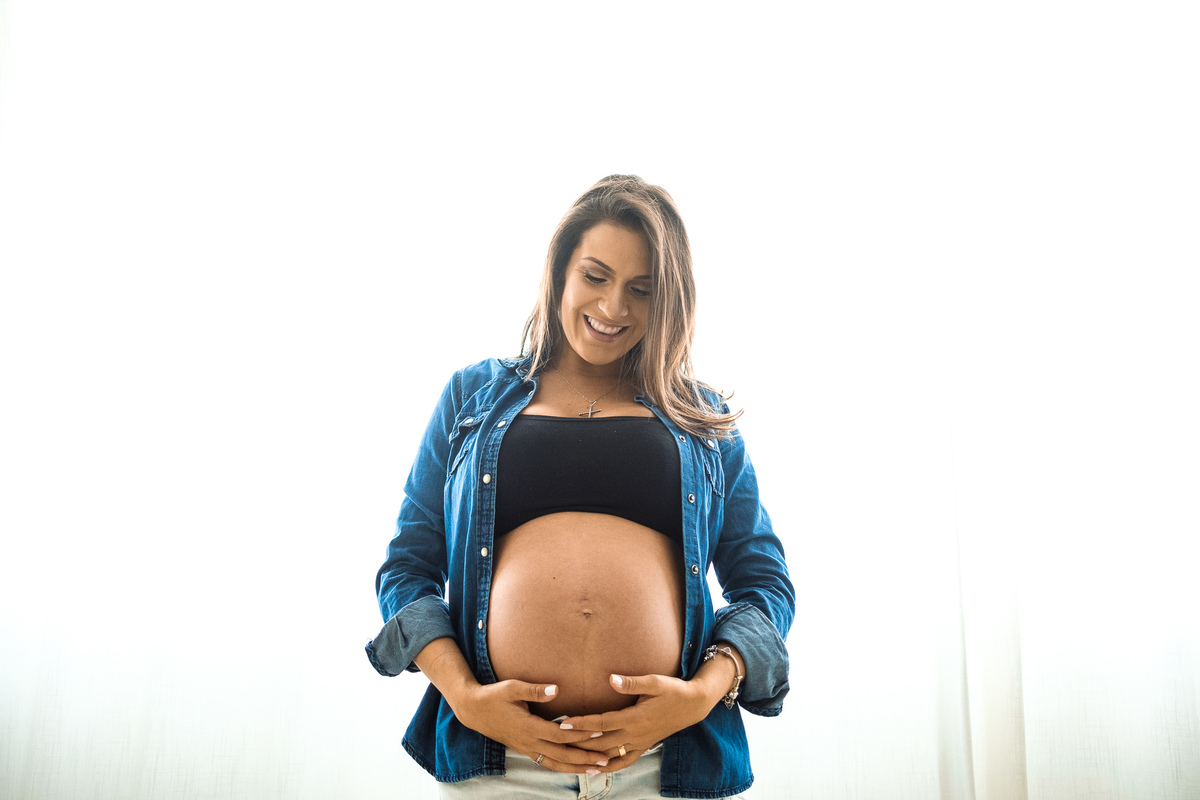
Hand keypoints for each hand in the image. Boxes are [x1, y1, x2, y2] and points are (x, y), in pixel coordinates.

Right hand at [452, 680, 611, 774]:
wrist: (473, 711)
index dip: (581, 734)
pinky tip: (574, 768)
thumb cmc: (494, 695)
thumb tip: (556, 689)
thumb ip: (534, 690)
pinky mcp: (524, 749)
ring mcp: (526, 748)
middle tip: (607, 759)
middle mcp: (529, 742)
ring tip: (597, 769)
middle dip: (585, 758)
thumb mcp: (512, 688)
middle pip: (562, 754)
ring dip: (577, 767)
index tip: (600, 731)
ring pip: (555, 763)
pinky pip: (546, 762)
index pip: (561, 734)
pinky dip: (562, 767)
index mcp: (529, 727)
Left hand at [556, 673, 713, 771]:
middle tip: (557, 741)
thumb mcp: (655, 682)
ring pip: (610, 754)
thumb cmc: (673, 690)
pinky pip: (625, 761)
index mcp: (635, 717)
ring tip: (569, 755)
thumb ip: (632, 683)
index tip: (564, 723)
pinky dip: (610, 767)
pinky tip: (596, 769)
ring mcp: (640, 743)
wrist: (693, 705)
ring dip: (590, 756)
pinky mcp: (644, 746)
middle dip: (578, 742)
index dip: (582, 723)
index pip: (602, 722)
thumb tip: (611, 679)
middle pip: (601, 742)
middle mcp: (636, 734)